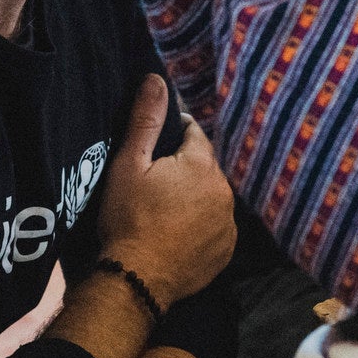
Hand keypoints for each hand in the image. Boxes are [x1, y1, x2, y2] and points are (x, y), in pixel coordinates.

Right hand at [97, 74, 235, 306]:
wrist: (137, 278)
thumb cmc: (128, 217)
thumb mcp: (129, 164)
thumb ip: (145, 120)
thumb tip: (157, 79)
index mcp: (202, 165)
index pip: (193, 133)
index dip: (172, 137)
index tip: (152, 151)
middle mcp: (225, 191)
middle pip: (204, 166)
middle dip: (183, 169)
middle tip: (153, 184)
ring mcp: (229, 223)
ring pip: (211, 196)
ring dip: (194, 197)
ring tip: (164, 211)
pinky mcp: (226, 250)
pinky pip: (215, 225)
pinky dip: (201, 225)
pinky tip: (177, 233)